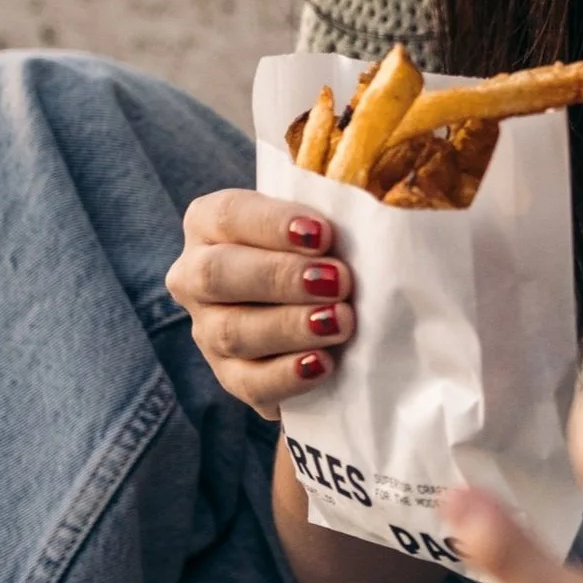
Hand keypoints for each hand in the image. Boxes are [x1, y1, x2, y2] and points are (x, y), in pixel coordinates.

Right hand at [165, 192, 353, 419]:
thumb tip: (386, 200)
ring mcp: (208, 329)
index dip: (273, 224)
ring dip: (290, 326)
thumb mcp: (322, 220)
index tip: (323, 234)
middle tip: (339, 280)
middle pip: (218, 274)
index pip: (228, 214)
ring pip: (232, 332)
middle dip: (280, 277)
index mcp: (210, 223)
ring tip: (342, 321)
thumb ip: (337, 208)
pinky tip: (323, 364)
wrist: (320, 305)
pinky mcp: (230, 375)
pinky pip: (249, 383)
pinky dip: (287, 375)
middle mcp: (196, 275)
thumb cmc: (322, 245)